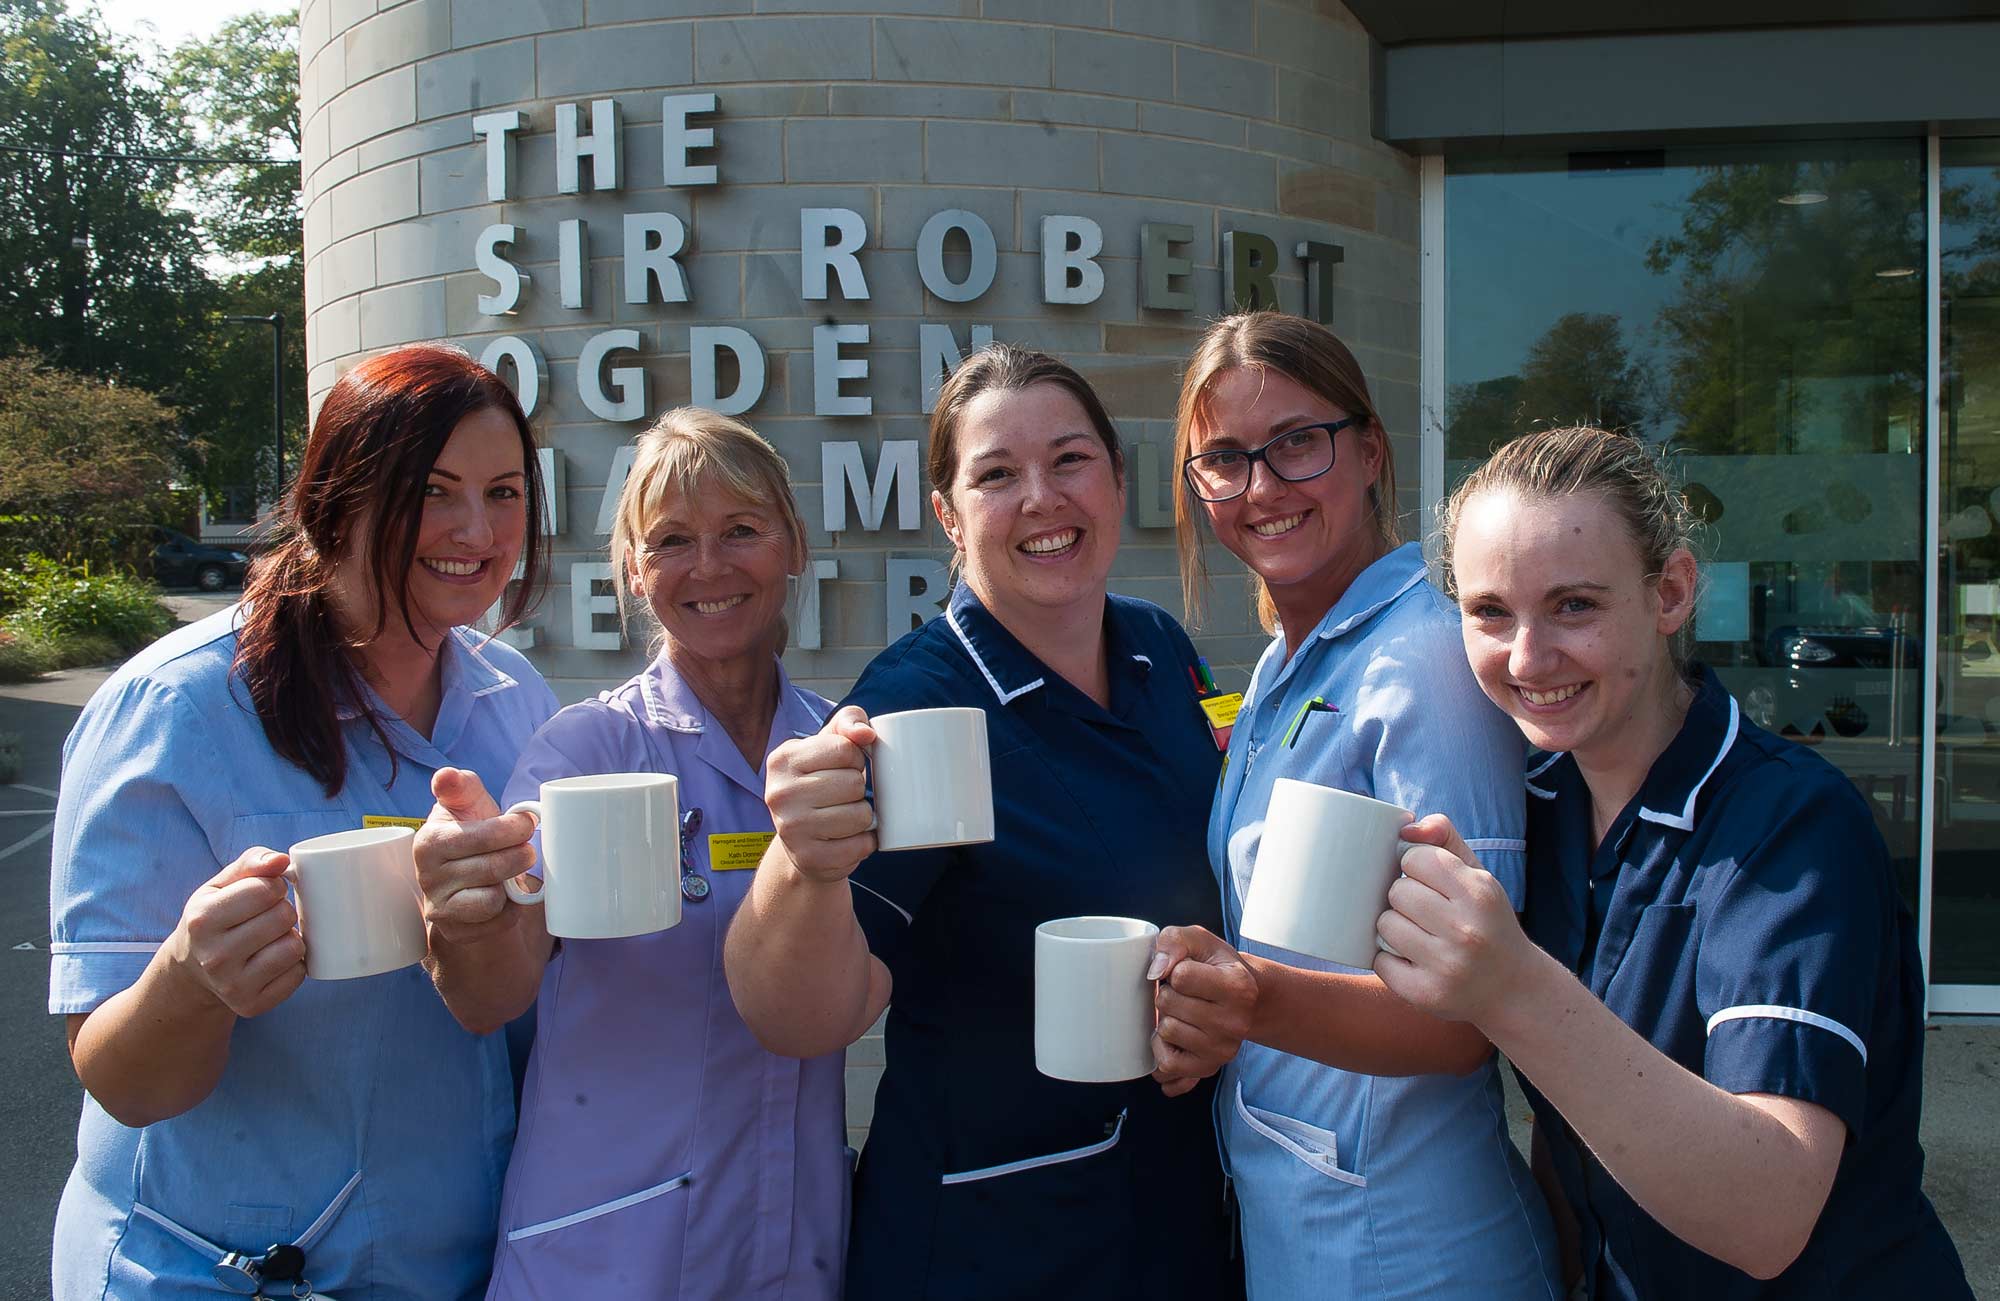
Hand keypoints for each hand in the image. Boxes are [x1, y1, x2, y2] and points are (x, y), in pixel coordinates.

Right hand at [164, 846, 305, 1018]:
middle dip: (282, 911)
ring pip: (294, 947)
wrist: (192, 971)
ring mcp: (232, 985)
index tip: (264, 893)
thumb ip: (252, 862)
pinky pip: (298, 974)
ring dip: (290, 938)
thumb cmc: (214, 918)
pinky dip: (293, 965)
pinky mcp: (251, 1006)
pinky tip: (272, 961)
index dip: (274, 886)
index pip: (266, 889)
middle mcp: (214, 956)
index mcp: (202, 919)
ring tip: (270, 939)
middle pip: (284, 917)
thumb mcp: (220, 885)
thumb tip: (282, 860)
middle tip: (266, 918)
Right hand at [414, 767, 538, 946]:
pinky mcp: (456, 931)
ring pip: (492, 899)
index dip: (511, 828)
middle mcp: (427, 876)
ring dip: (512, 885)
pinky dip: (510, 909)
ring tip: (513, 872)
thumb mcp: (466, 805)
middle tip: (528, 849)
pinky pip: (496, 922)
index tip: (527, 822)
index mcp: (430, 841)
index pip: (479, 836)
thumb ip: (460, 785)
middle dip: (520, 856)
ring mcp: (439, 907)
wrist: (463, 878)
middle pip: (492, 868)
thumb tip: (446, 775)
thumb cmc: (471, 833)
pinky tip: (506, 896)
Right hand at [764, 705, 877, 884]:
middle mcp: (779, 794)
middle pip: (854, 783)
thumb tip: (866, 733)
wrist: (802, 842)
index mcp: (782, 759)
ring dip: (864, 816)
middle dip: (859, 789)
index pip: (845, 748)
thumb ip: (849, 722)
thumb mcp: (829, 744)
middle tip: (843, 796)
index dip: (855, 758)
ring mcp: (791, 829)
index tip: (842, 768)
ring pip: (861, 815)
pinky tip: (848, 838)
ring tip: (845, 817)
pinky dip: (865, 842)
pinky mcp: (808, 858)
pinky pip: (861, 846)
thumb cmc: (821, 782)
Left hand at [1147, 925, 1257, 1097]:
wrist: (1246, 1000)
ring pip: (1166, 1031)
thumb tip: (1156, 970)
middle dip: (1168, 993)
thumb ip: (1174, 941)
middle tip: (1184, 994)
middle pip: (1168, 1003)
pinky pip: (1167, 1065)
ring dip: (1165, 1019)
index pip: (1180, 975)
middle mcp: (1235, 1022)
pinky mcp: (1209, 1068)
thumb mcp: (1199, 940)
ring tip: (1182, 1013)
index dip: (1175, 969)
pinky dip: (1162, 1049)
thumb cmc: (1217, 966)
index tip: (1188, 971)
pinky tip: (1174, 1038)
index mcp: (1238, 986)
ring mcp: (1223, 1049)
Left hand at [1374, 815, 1539, 1024]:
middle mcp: (1466, 930)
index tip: (1428, 882)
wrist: (1513, 989)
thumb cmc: (1486, 922)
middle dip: (1404, 899)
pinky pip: (1379, 962)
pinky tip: (1414, 961)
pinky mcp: (1427, 994)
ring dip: (1394, 929)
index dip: (1414, 868)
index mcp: (1479, 893)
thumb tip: (1406, 827)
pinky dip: (1389, 960)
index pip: (1414, 858)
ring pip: (1384, 925)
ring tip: (1420, 937)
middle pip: (1396, 893)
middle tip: (1425, 914)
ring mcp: (1447, 965)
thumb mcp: (1478, 876)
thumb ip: (1444, 837)